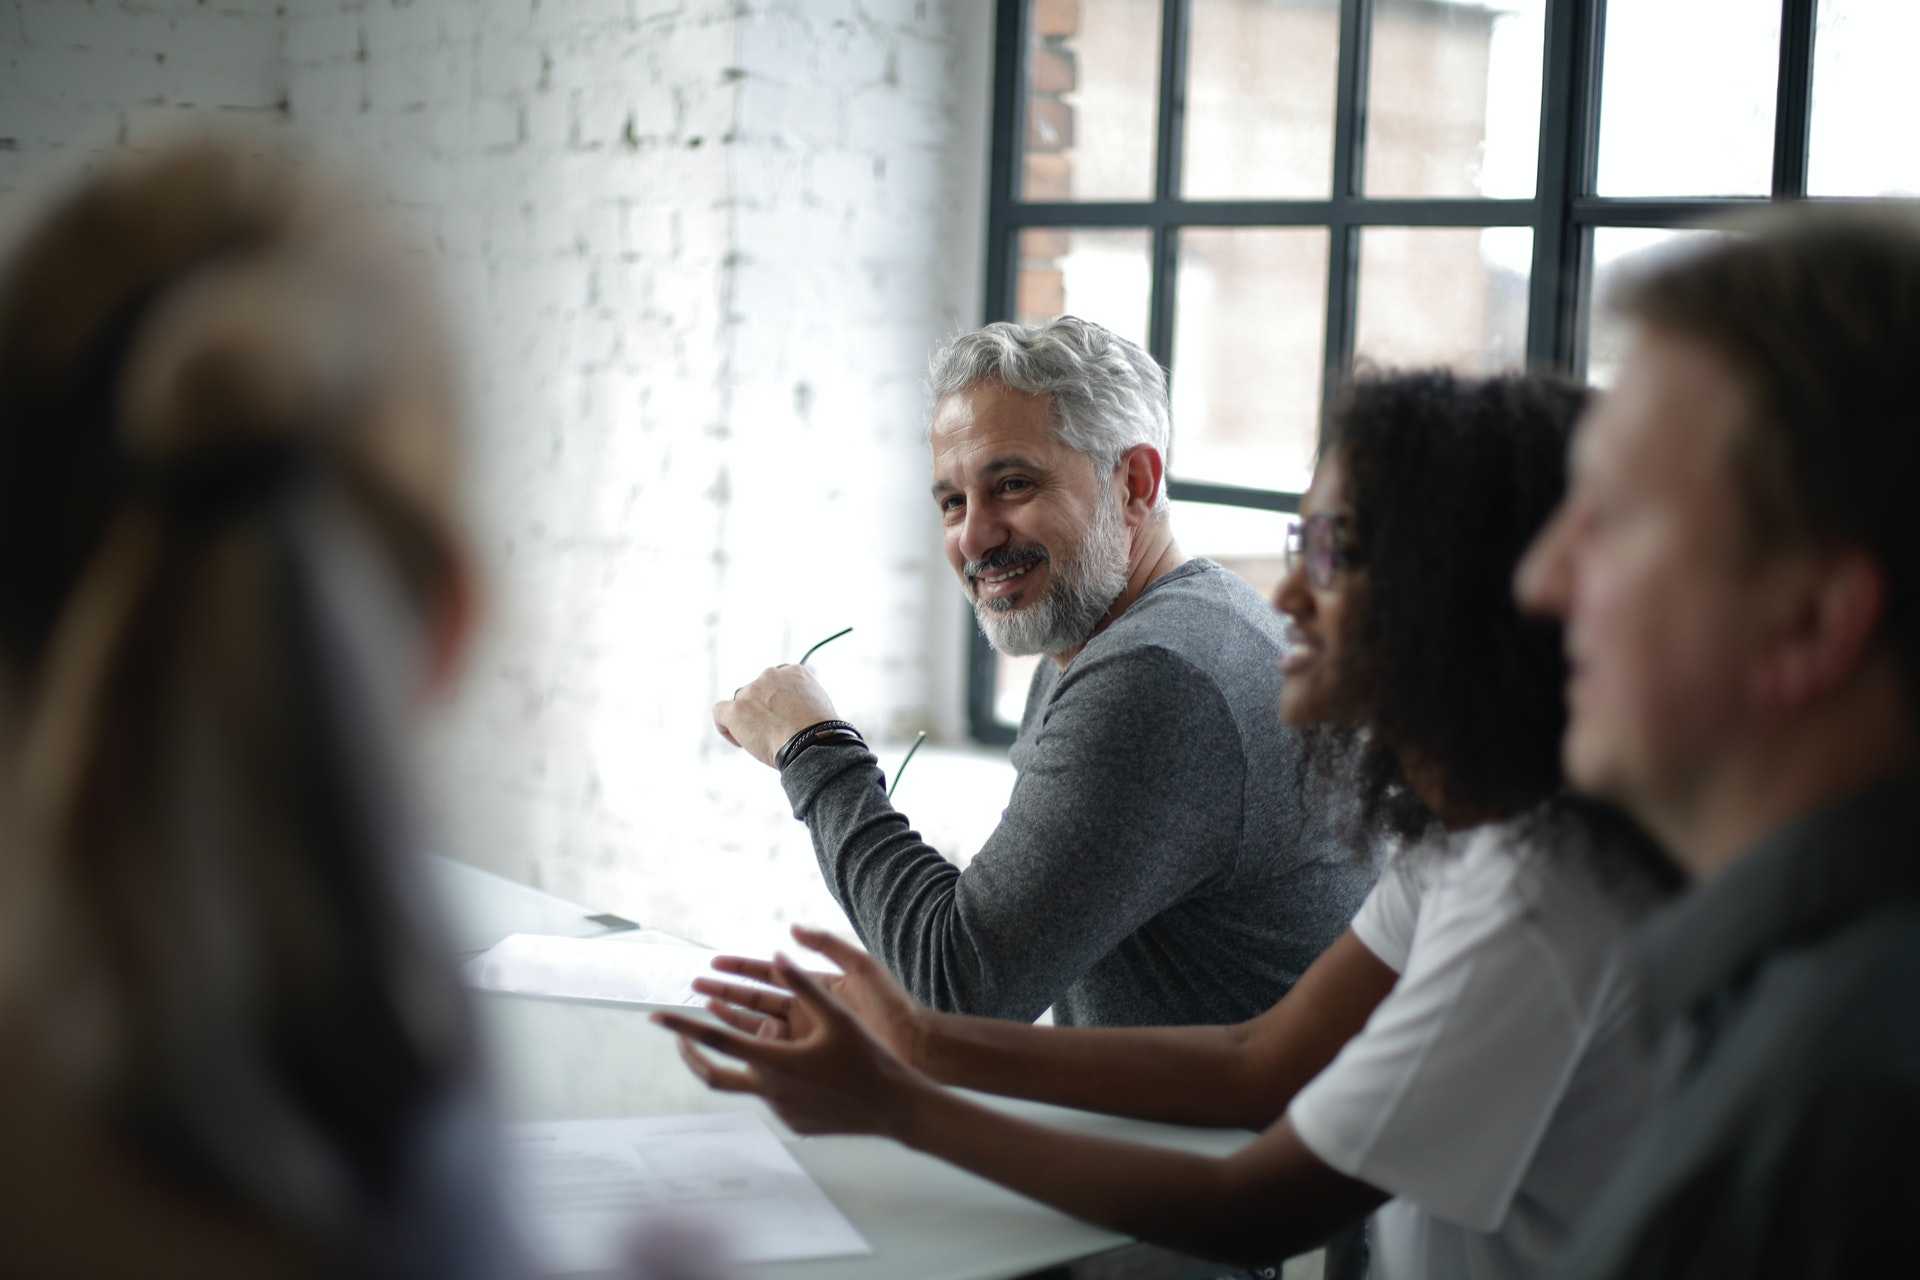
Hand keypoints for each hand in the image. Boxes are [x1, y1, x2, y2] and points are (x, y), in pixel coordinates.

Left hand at [652, 952, 929, 1138]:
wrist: (895, 1108)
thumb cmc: (868, 1057)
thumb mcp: (837, 1016)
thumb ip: (804, 985)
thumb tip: (779, 955)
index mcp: (775, 1062)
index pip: (716, 1040)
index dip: (682, 1027)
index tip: (655, 1016)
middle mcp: (770, 1091)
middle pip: (713, 1073)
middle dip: (691, 1052)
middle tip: (678, 1034)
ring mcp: (780, 1111)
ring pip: (748, 1080)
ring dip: (746, 1057)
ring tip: (765, 1032)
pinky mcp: (793, 1123)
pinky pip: (771, 1095)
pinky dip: (773, 1075)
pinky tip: (803, 1064)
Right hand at [693, 925, 930, 1068]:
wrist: (917, 1047)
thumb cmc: (893, 1007)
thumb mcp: (861, 967)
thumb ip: (827, 945)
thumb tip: (792, 928)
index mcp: (818, 986)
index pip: (770, 973)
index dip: (740, 967)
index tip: (712, 962)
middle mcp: (809, 1011)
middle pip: (757, 999)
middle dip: (725, 992)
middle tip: (693, 988)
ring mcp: (809, 1037)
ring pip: (760, 1026)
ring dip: (731, 1019)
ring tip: (703, 1011)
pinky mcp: (813, 1061)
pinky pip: (775, 1054)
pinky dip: (752, 1049)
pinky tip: (731, 1048)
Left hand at [712, 664, 840, 766]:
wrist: (811, 744)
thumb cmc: (820, 733)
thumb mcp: (821, 707)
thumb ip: (805, 699)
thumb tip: (798, 707)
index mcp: (794, 672)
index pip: (777, 682)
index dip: (778, 700)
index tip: (784, 717)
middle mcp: (770, 675)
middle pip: (757, 691)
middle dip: (762, 709)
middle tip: (775, 731)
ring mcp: (751, 691)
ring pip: (741, 703)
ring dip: (747, 719)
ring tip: (763, 742)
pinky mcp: (736, 709)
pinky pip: (720, 712)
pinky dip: (726, 727)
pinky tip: (740, 742)